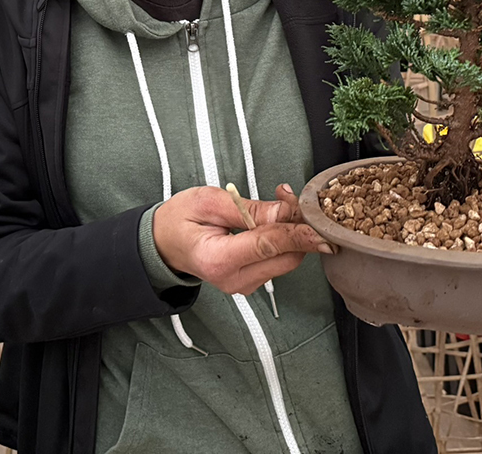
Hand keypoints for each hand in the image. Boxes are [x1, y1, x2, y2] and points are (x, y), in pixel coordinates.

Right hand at [153, 185, 333, 295]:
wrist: (164, 242)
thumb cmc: (180, 219)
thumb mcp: (208, 201)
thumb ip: (247, 208)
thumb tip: (284, 212)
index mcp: (217, 260)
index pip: (267, 246)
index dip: (296, 233)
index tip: (317, 225)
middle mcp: (233, 280)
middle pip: (285, 258)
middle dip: (297, 227)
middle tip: (290, 196)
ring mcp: (243, 285)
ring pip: (286, 261)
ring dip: (292, 233)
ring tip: (280, 202)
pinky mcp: (251, 281)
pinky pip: (278, 262)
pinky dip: (284, 241)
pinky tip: (274, 220)